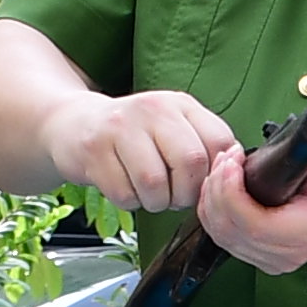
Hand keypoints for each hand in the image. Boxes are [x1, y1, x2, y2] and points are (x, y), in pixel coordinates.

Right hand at [59, 87, 248, 215]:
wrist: (73, 124)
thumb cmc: (133, 136)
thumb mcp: (172, 128)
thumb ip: (203, 145)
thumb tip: (234, 174)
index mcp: (181, 104)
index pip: (220, 141)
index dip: (217, 174)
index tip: (204, 184)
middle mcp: (153, 109)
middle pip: (191, 163)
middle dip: (187, 193)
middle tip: (175, 195)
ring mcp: (121, 127)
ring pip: (156, 183)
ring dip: (156, 202)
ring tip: (149, 192)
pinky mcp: (94, 150)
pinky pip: (125, 194)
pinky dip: (130, 202)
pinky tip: (125, 187)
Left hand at [196, 124, 306, 276]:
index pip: (255, 226)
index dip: (232, 195)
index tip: (233, 161)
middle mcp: (293, 251)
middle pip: (232, 232)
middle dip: (218, 190)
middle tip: (228, 156)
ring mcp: (278, 257)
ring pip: (223, 235)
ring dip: (213, 197)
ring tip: (226, 164)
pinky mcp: (265, 254)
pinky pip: (225, 237)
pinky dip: (215, 209)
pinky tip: (224, 183)